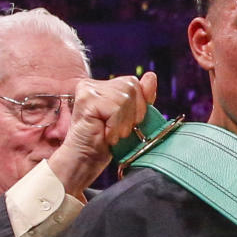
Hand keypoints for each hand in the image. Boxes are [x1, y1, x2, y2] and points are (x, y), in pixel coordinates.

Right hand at [47, 72, 156, 197]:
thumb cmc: (107, 143)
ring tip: (112, 133)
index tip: (128, 123)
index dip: (139, 105)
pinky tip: (105, 134)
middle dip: (132, 114)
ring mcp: (88, 89)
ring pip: (125, 97)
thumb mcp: (131, 118)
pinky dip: (115, 126)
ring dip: (123, 123)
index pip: (134, 83)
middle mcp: (94, 84)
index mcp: (105, 86)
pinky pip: (115, 107)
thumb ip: (142, 97)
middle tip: (118, 130)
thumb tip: (151, 75)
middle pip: (131, 87)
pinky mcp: (85, 98)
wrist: (86, 160)